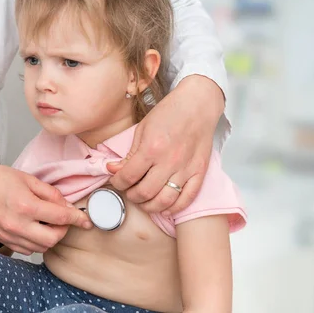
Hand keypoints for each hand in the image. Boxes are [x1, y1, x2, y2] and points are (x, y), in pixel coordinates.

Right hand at [0, 160, 91, 254]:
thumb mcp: (27, 178)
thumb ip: (50, 193)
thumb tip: (66, 205)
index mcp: (26, 205)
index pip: (60, 218)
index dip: (77, 219)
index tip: (86, 221)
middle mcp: (18, 224)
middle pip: (53, 238)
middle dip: (63, 230)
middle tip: (63, 218)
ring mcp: (10, 235)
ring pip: (41, 247)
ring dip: (50, 237)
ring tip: (48, 222)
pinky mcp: (4, 240)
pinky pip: (28, 249)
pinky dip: (37, 242)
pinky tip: (34, 228)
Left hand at [107, 75, 224, 215]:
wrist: (197, 105)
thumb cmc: (169, 113)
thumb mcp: (142, 129)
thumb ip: (129, 154)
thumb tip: (113, 170)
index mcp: (151, 148)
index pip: (128, 176)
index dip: (117, 183)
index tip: (116, 181)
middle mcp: (169, 161)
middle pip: (145, 192)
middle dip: (132, 196)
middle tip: (129, 191)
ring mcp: (186, 168)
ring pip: (165, 200)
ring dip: (150, 206)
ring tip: (144, 200)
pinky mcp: (200, 172)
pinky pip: (187, 198)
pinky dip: (174, 208)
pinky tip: (165, 207)